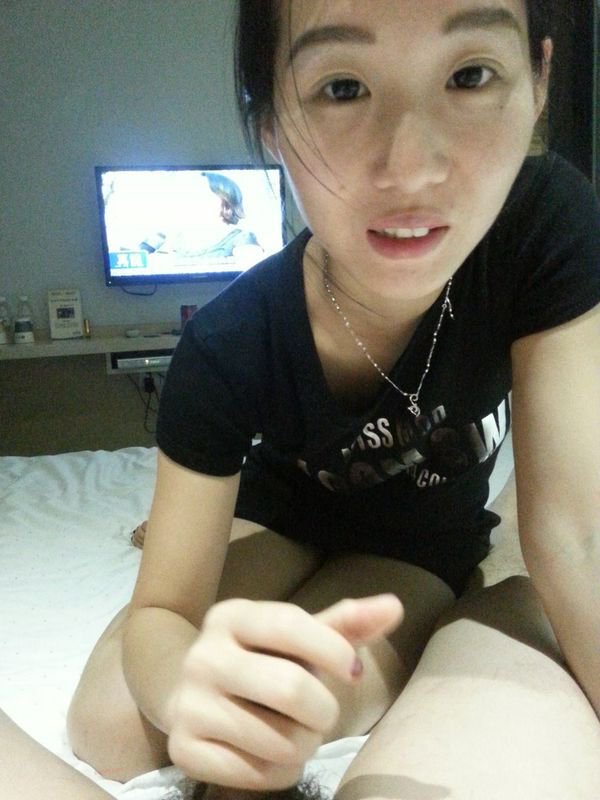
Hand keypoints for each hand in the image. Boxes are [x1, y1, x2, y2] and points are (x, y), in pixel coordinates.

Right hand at [167, 594, 402, 789]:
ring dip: (306, 745)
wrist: (189, 692)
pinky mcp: (183, 750)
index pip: (290, 624)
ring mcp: (188, 704)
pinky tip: (271, 755)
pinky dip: (281, 773)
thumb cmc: (261, 660)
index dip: (334, 650)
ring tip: (296, 733)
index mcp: (230, 616)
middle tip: (322, 714)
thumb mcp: (297, 638)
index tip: (353, 671)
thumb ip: (345, 624)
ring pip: (279, 741)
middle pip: (291, 689)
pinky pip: (258, 775)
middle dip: (324, 710)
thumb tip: (394, 607)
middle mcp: (202, 656)